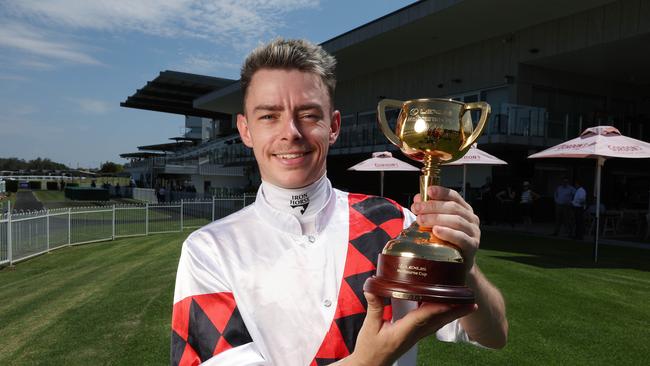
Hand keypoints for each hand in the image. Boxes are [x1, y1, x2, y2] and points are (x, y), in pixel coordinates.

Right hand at [342, 293, 475, 365]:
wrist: (371, 365)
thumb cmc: (370, 349)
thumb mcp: (369, 327)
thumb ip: (374, 307)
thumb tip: (372, 288)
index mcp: (404, 332)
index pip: (423, 317)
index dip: (437, 308)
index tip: (450, 300)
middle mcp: (414, 335)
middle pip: (438, 321)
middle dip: (455, 311)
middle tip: (471, 302)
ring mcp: (416, 336)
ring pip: (437, 323)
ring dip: (452, 313)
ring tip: (465, 304)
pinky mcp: (414, 336)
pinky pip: (431, 324)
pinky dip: (441, 315)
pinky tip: (445, 308)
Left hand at [410, 185, 480, 271]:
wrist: (458, 264)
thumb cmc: (446, 241)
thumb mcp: (438, 223)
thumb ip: (429, 211)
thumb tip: (417, 198)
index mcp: (464, 210)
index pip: (454, 196)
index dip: (441, 192)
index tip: (428, 191)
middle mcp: (471, 219)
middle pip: (453, 208)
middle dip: (433, 206)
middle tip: (417, 208)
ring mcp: (473, 232)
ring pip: (456, 221)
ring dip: (437, 218)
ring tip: (421, 220)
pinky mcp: (472, 246)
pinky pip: (461, 237)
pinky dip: (448, 233)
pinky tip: (436, 231)